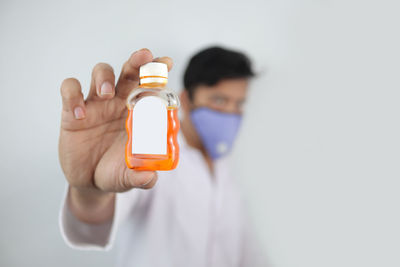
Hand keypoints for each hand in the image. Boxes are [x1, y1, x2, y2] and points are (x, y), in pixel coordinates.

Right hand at [59, 48, 172, 222]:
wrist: (89, 181)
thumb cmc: (116, 172)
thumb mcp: (128, 177)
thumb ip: (140, 177)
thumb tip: (151, 177)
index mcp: (138, 112)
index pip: (150, 87)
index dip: (158, 72)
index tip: (168, 62)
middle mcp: (119, 102)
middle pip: (128, 72)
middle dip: (137, 61)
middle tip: (145, 56)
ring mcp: (96, 104)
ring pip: (100, 72)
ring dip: (104, 76)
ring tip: (106, 93)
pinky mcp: (72, 111)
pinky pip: (70, 90)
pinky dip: (73, 95)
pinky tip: (80, 113)